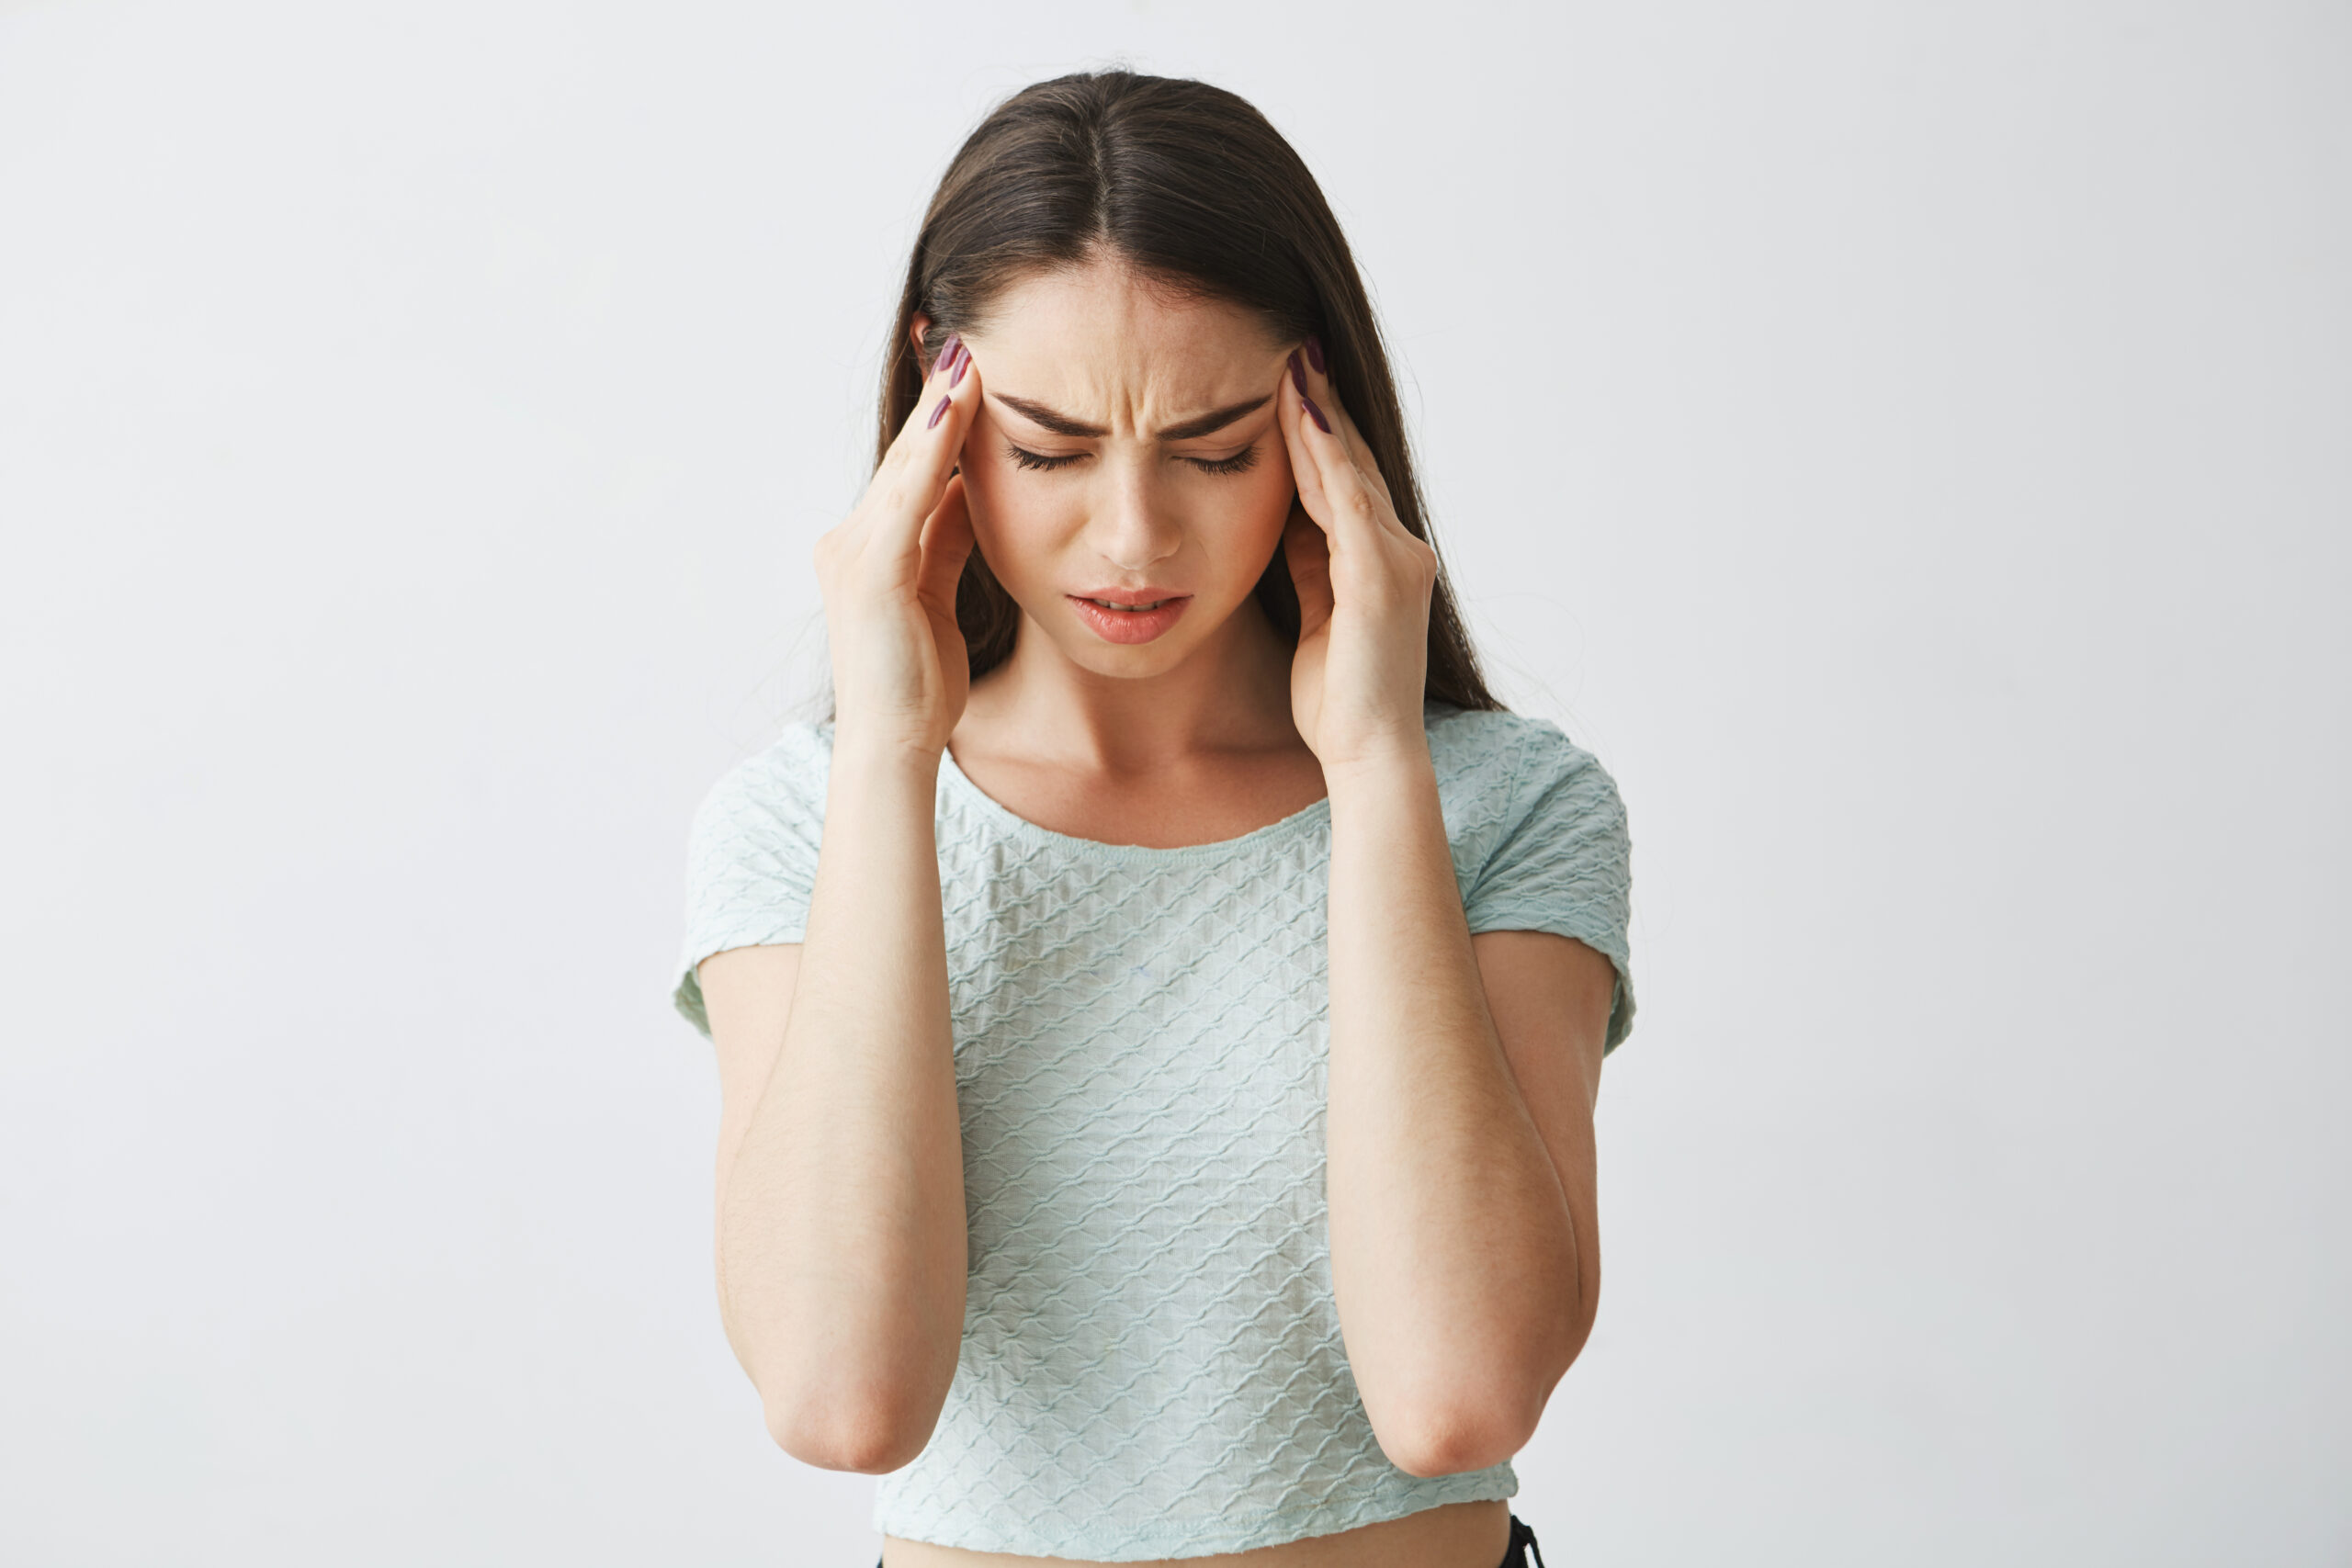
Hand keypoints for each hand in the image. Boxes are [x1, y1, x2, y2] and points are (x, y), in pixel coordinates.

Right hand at [812, 336, 981, 758]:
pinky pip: (911, 494)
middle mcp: (850, 541)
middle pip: (906, 455)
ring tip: (967, 353)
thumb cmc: (919, 686)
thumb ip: (949, 545)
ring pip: (907, 465)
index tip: (966, 368)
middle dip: (937, 395)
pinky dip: (935, 449)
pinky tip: (958, 409)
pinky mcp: (872, 569)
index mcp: (869, 550)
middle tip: (961, 335)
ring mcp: (854, 552)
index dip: (940, 420)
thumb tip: (974, 495)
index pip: (912, 470)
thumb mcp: (941, 599)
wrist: (893, 744)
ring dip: (939, 406)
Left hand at [1275, 341, 1438, 771]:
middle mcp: (1400, 550)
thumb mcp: (1317, 619)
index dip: (1319, 432)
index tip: (1289, 384)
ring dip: (1319, 414)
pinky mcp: (1378, 576)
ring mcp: (1396, 560)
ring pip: (1350, 470)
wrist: (1371, 756)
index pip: (1346, 481)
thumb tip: (1286, 523)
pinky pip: (1346, 500)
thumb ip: (1309, 568)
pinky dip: (1322, 455)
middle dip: (1321, 406)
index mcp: (1381, 562)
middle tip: (1292, 348)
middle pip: (1352, 462)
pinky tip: (1301, 414)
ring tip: (1292, 361)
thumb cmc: (1340, 704)